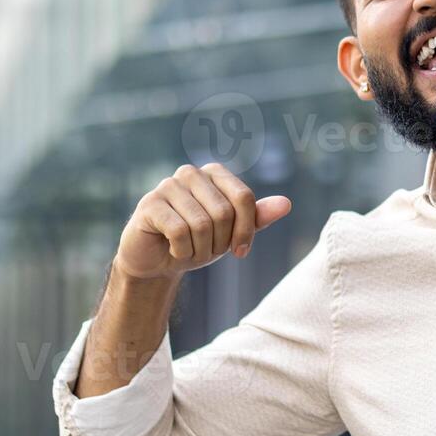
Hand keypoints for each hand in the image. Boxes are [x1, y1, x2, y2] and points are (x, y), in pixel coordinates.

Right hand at [115, 163, 291, 279]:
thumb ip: (257, 217)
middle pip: (223, 212)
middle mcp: (191, 173)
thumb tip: (286, 204)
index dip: (246, 230)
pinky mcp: (149, 203)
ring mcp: (167, 185)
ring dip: (200, 250)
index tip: (240, 251)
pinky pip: (179, 232)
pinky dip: (182, 251)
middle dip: (219, 243)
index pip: (244, 198)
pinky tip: (172, 250)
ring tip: (189, 251)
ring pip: (201, 224)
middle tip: (205, 251)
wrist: (157, 262)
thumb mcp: (232, 233)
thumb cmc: (197, 242)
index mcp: (215, 174)